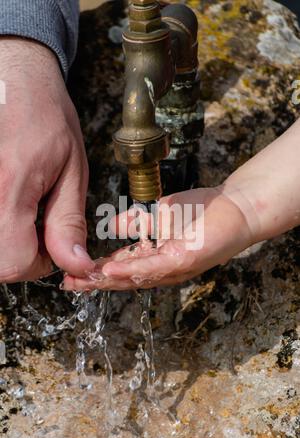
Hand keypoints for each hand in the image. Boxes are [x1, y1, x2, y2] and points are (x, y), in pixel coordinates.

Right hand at [0, 38, 94, 282]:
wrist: (14, 78)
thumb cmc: (46, 116)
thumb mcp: (72, 171)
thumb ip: (69, 223)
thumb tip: (76, 265)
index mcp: (8, 188)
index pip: (13, 263)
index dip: (38, 264)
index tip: (51, 246)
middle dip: (19, 256)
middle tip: (36, 228)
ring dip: (7, 241)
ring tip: (22, 212)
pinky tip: (9, 204)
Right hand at [63, 115, 299, 291]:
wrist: (235, 206)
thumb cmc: (200, 212)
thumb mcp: (158, 216)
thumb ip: (134, 223)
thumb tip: (110, 227)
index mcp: (153, 256)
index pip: (119, 266)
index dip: (95, 271)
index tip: (70, 273)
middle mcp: (161, 267)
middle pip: (123, 278)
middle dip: (95, 282)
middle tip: (68, 284)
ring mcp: (173, 267)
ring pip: (135, 277)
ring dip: (107, 280)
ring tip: (83, 279)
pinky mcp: (185, 260)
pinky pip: (154, 267)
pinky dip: (131, 270)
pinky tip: (110, 270)